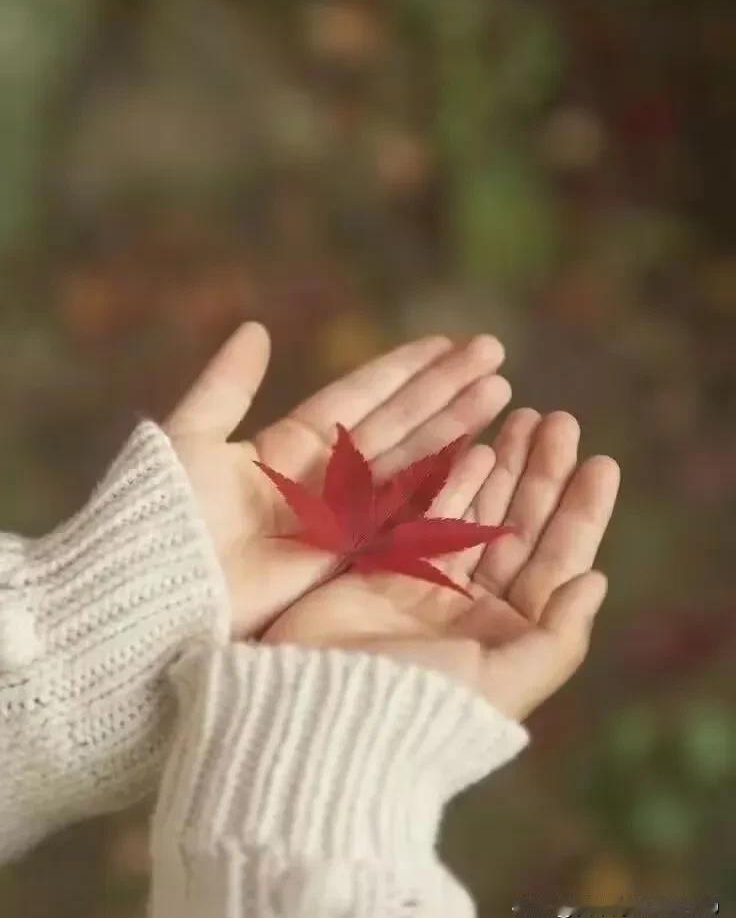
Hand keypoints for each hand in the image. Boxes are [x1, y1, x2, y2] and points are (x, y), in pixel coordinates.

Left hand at [163, 321, 510, 636]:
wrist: (161, 589)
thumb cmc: (165, 512)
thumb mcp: (191, 434)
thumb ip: (226, 384)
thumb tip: (256, 328)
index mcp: (288, 444)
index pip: (359, 395)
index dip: (402, 368)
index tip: (446, 342)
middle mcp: (324, 477)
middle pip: (396, 421)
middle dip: (444, 388)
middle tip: (494, 352)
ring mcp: (342, 515)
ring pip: (410, 460)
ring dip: (454, 424)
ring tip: (500, 389)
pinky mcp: (351, 554)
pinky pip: (405, 510)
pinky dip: (442, 482)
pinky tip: (480, 451)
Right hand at [261, 409, 620, 721]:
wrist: (325, 716)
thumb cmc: (421, 707)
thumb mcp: (504, 684)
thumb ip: (558, 638)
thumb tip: (595, 581)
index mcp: (508, 633)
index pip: (557, 561)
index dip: (581, 512)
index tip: (601, 461)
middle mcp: (472, 604)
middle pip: (517, 525)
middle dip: (540, 474)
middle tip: (558, 421)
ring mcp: (426, 581)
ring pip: (475, 509)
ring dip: (502, 465)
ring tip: (524, 418)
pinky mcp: (381, 566)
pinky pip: (423, 511)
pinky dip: (450, 479)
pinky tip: (474, 445)